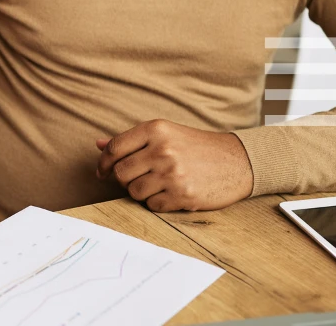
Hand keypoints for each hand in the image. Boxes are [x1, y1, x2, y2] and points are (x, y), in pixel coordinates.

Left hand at [95, 119, 254, 212]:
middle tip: (138, 178)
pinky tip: (172, 193)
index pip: (114, 148)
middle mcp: (163, 150)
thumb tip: (98, 144)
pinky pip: (153, 205)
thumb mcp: (166, 134)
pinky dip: (158, 203)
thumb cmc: (197, 147)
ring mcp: (173, 174)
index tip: (103, 171)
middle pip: (121, 173)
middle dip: (124, 180)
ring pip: (134, 192)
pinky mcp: (183, 195)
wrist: (238, 161)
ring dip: (141, 192)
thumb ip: (131, 140)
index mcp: (156, 129)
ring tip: (159, 184)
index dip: (104, 163)